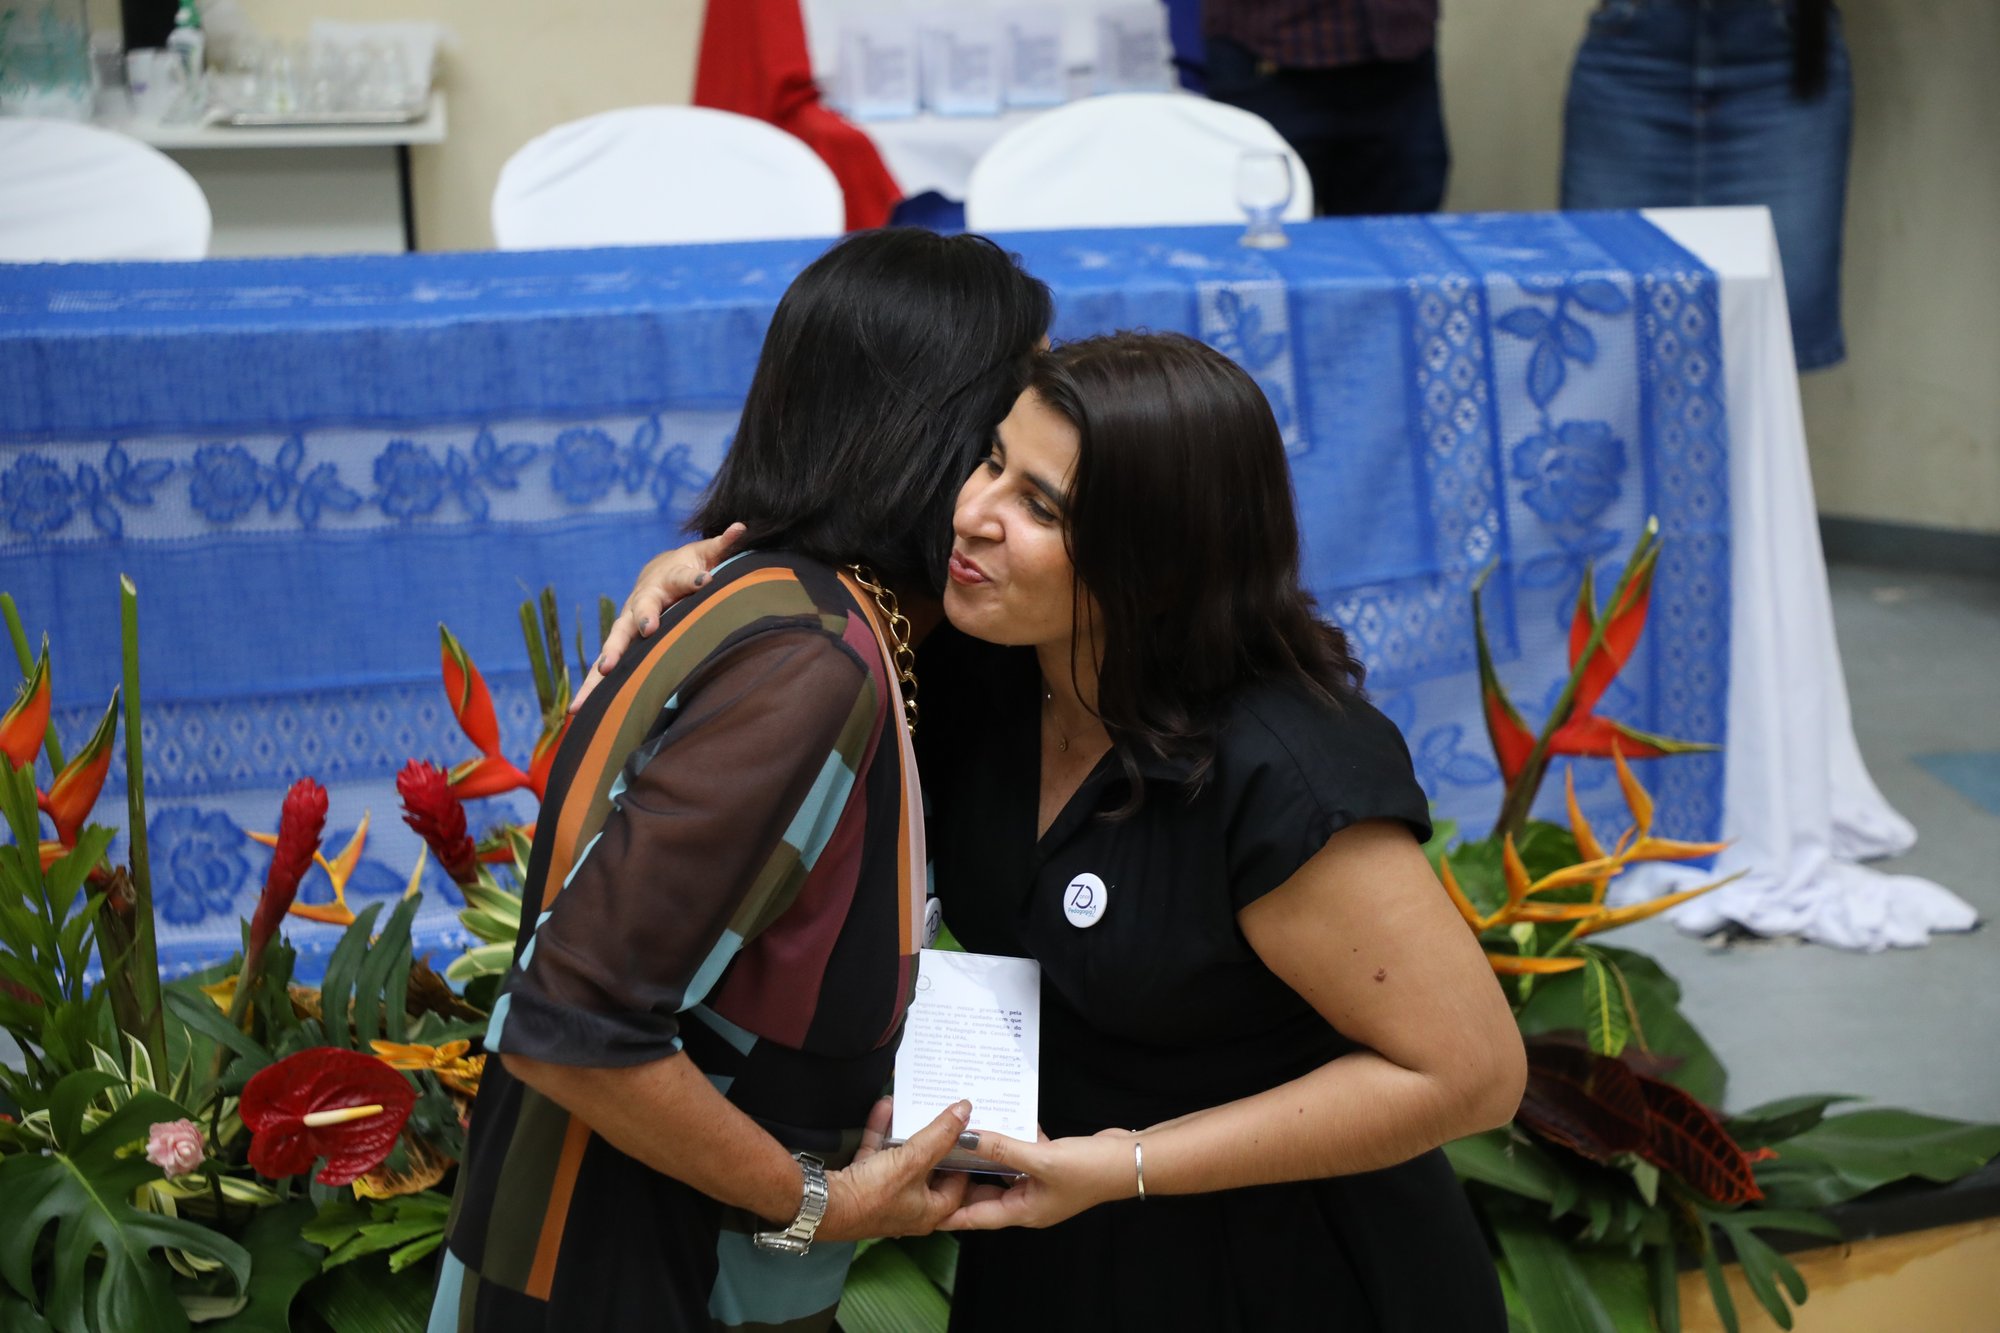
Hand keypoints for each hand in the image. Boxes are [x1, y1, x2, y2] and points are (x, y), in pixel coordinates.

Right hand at [570, 523, 745, 712]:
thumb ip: (722, 545)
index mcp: (668, 580)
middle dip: (643, 621)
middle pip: (638, 613)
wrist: (656, 572)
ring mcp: (628, 624)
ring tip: (595, 684)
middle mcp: (642, 602)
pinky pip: (604, 670)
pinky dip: (592, 689)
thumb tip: (741, 527)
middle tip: (645, 634)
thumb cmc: (687, 566)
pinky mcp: (621, 646)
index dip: (694, 579)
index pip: (683, 578)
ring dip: (602, 668)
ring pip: (613, 646)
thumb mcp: (705, 553)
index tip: (706, 581)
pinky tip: (578, 712)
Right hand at [816, 1098, 972, 1241]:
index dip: (967, 1160)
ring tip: (917, 1107)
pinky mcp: (865, 1181)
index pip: (959, 1185)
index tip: (972, 1136)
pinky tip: (885, 1107)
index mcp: (931, 1211)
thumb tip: (965, 1110)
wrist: (823, 1204)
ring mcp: (886, 1194)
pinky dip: (883, 1131)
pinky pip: (880, 1152)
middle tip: (949, 1119)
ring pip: (903, 1158)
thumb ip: (940, 1135)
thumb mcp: (913, 1160)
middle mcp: (910, 1206)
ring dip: (907, 1132)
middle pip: (931, 1170)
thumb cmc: (874, 1194)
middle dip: (936, 1142)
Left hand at [939, 1126, 1134, 1231]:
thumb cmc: (1088, 1169)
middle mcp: (1028, 1201)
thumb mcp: (1042, 1159)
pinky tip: (1000, 1117)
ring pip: (1002, 1170)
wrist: (1131, 1160)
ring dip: (985, 1153)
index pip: (976, 1217)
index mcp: (1023, 1211)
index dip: (948, 1213)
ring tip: (957, 1135)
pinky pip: (1021, 1154)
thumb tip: (966, 1137)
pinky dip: (1011, 1139)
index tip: (919, 1206)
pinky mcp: (1050, 1164)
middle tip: (932, 1160)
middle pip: (985, 1193)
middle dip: (961, 1178)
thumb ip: (1003, 1148)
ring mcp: (1040, 1183)